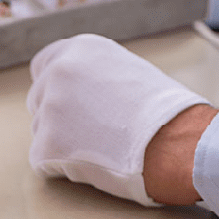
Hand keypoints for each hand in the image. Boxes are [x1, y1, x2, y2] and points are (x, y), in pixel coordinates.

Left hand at [27, 34, 211, 205]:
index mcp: (78, 50)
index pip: (43, 66)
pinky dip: (62, 168)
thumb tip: (77, 89)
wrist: (180, 144)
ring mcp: (50, 109)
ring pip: (41, 131)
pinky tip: (94, 165)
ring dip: (62, 143)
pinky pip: (43, 161)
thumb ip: (93, 74)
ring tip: (102, 148)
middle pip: (38, 100)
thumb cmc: (165, 113)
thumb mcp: (126, 70)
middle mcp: (58, 72)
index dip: (54, 88)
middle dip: (58, 117)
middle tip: (91, 132)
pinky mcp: (46, 145)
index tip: (69, 104)